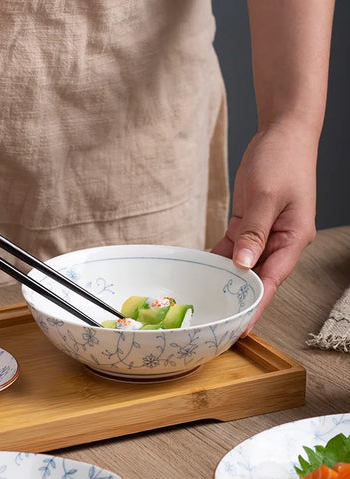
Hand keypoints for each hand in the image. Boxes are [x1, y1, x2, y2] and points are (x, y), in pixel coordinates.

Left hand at [212, 122, 316, 333]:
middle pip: (257, 278)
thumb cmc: (282, 160)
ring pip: (243, 265)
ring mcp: (264, 234)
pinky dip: (218, 259)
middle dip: (238, 299)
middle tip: (215, 320)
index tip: (240, 327)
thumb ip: (254, 233)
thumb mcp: (265, 196)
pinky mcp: (249, 225)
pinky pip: (233, 248)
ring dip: (225, 281)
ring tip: (205, 301)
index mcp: (293, 239)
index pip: (272, 281)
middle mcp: (279, 241)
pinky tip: (201, 270)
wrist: (281, 134)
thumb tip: (242, 266)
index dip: (255, 305)